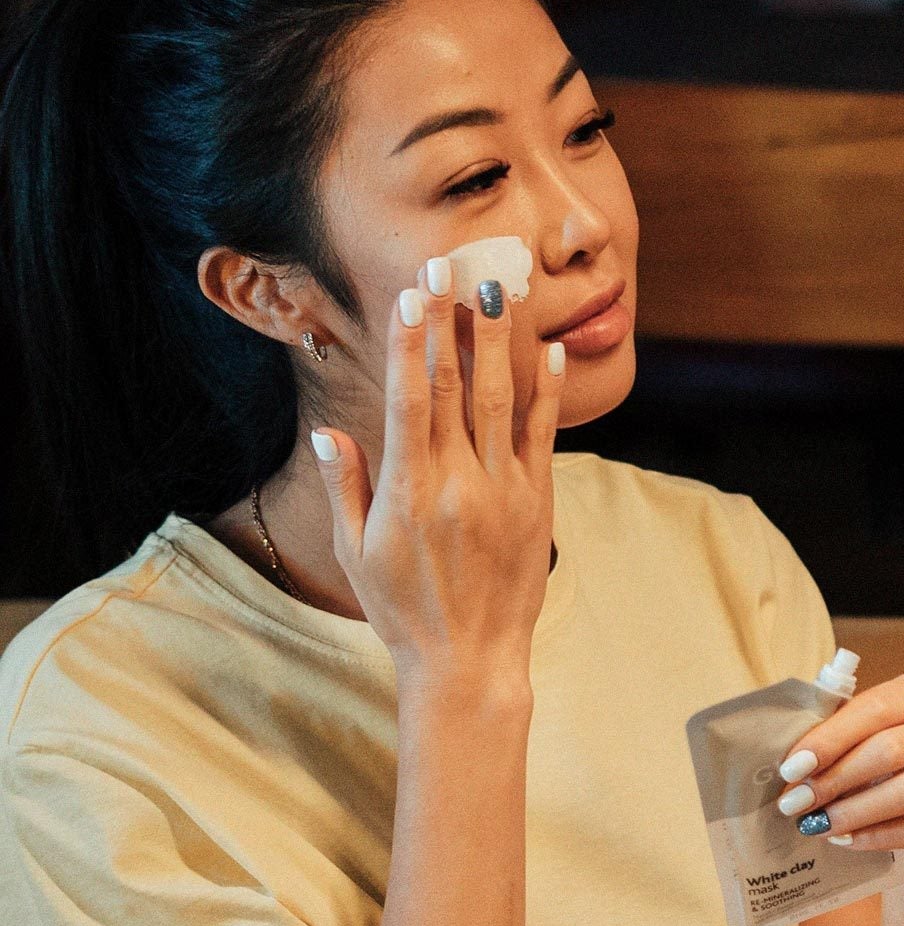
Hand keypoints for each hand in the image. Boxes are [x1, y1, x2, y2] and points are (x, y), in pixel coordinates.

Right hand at [312, 257, 561, 684]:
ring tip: (499, 290)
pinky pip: (544, 436)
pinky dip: (549, 392)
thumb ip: (347, 486)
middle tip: (452, 266)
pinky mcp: (537, 503)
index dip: (410, 343)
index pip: (409, 398)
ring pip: (504, 400)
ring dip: (500, 342)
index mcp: (409, 489)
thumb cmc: (402, 608)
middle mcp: (459, 482)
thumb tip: (329, 432)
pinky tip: (552, 352)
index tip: (411, 295)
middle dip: (452, 321)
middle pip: (456, 386)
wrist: (469, 660)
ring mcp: (504, 490)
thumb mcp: (356, 550)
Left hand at [775, 670, 903, 873]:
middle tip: (796, 804)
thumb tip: (793, 763)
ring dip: (852, 812)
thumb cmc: (899, 768)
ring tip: (817, 825)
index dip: (829, 739)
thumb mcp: (875, 738)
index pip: (876, 707)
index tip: (791, 769)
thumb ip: (844, 735)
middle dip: (834, 779)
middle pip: (890, 749)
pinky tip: (849, 841)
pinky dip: (878, 837)